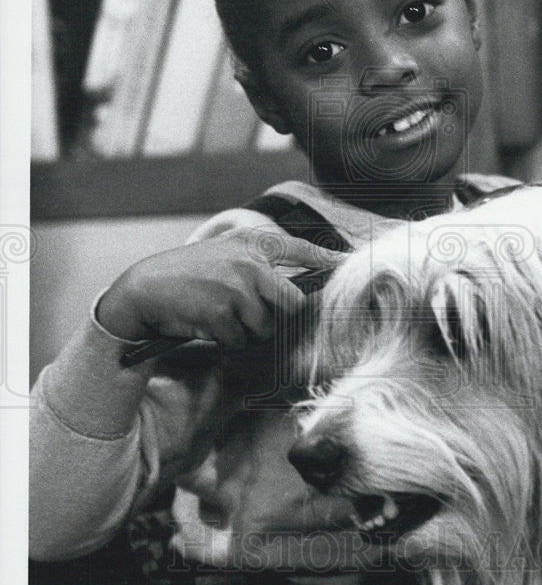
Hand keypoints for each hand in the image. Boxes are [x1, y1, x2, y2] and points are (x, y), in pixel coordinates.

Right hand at [97, 227, 345, 345]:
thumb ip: (260, 264)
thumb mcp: (226, 253)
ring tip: (219, 312)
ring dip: (246, 330)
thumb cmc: (190, 273)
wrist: (147, 287)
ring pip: (265, 327)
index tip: (350, 263)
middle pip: (292, 303)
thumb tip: (296, 291)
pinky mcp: (223, 312)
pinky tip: (207, 322)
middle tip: (250, 314)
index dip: (327, 260)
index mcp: (253, 244)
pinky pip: (241, 340)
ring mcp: (238, 287)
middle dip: (277, 317)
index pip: (301, 249)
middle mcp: (251, 263)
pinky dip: (226, 339)